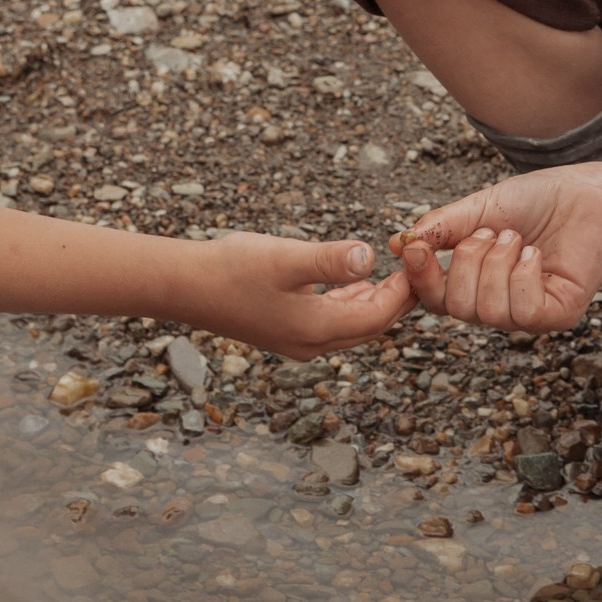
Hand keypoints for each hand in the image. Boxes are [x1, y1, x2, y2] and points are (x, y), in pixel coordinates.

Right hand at [186, 234, 415, 359]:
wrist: (184, 286)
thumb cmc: (230, 268)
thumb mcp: (285, 258)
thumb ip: (328, 259)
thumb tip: (369, 257)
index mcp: (316, 329)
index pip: (377, 317)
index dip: (401, 291)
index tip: (417, 262)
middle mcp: (311, 344)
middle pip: (370, 326)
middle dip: (395, 299)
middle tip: (415, 268)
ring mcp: (297, 341)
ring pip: (352, 325)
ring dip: (374, 301)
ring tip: (394, 273)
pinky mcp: (285, 331)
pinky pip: (333, 321)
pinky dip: (350, 302)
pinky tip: (354, 281)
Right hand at [391, 164, 601, 332]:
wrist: (585, 192)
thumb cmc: (535, 201)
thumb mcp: (478, 209)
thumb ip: (441, 228)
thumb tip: (399, 244)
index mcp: (474, 283)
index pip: (434, 299)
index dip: (420, 280)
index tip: (415, 250)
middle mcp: (497, 305)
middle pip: (456, 307)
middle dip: (467, 260)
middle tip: (493, 232)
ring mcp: (527, 314)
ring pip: (488, 311)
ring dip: (497, 263)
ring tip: (516, 238)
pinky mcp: (558, 314)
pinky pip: (524, 311)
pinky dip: (522, 275)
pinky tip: (534, 254)